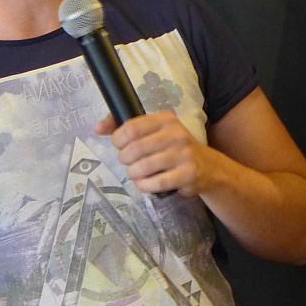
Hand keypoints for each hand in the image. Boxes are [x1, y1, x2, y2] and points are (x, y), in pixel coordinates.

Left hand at [95, 111, 211, 195]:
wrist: (208, 167)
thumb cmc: (172, 148)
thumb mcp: (153, 131)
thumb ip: (124, 127)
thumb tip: (97, 128)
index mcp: (165, 119)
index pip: (131, 127)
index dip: (118, 140)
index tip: (119, 146)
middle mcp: (176, 133)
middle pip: (134, 149)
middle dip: (125, 159)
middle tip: (128, 163)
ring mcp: (184, 154)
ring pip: (143, 167)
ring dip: (133, 174)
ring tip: (137, 173)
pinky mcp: (188, 174)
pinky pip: (156, 183)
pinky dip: (144, 186)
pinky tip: (146, 183)